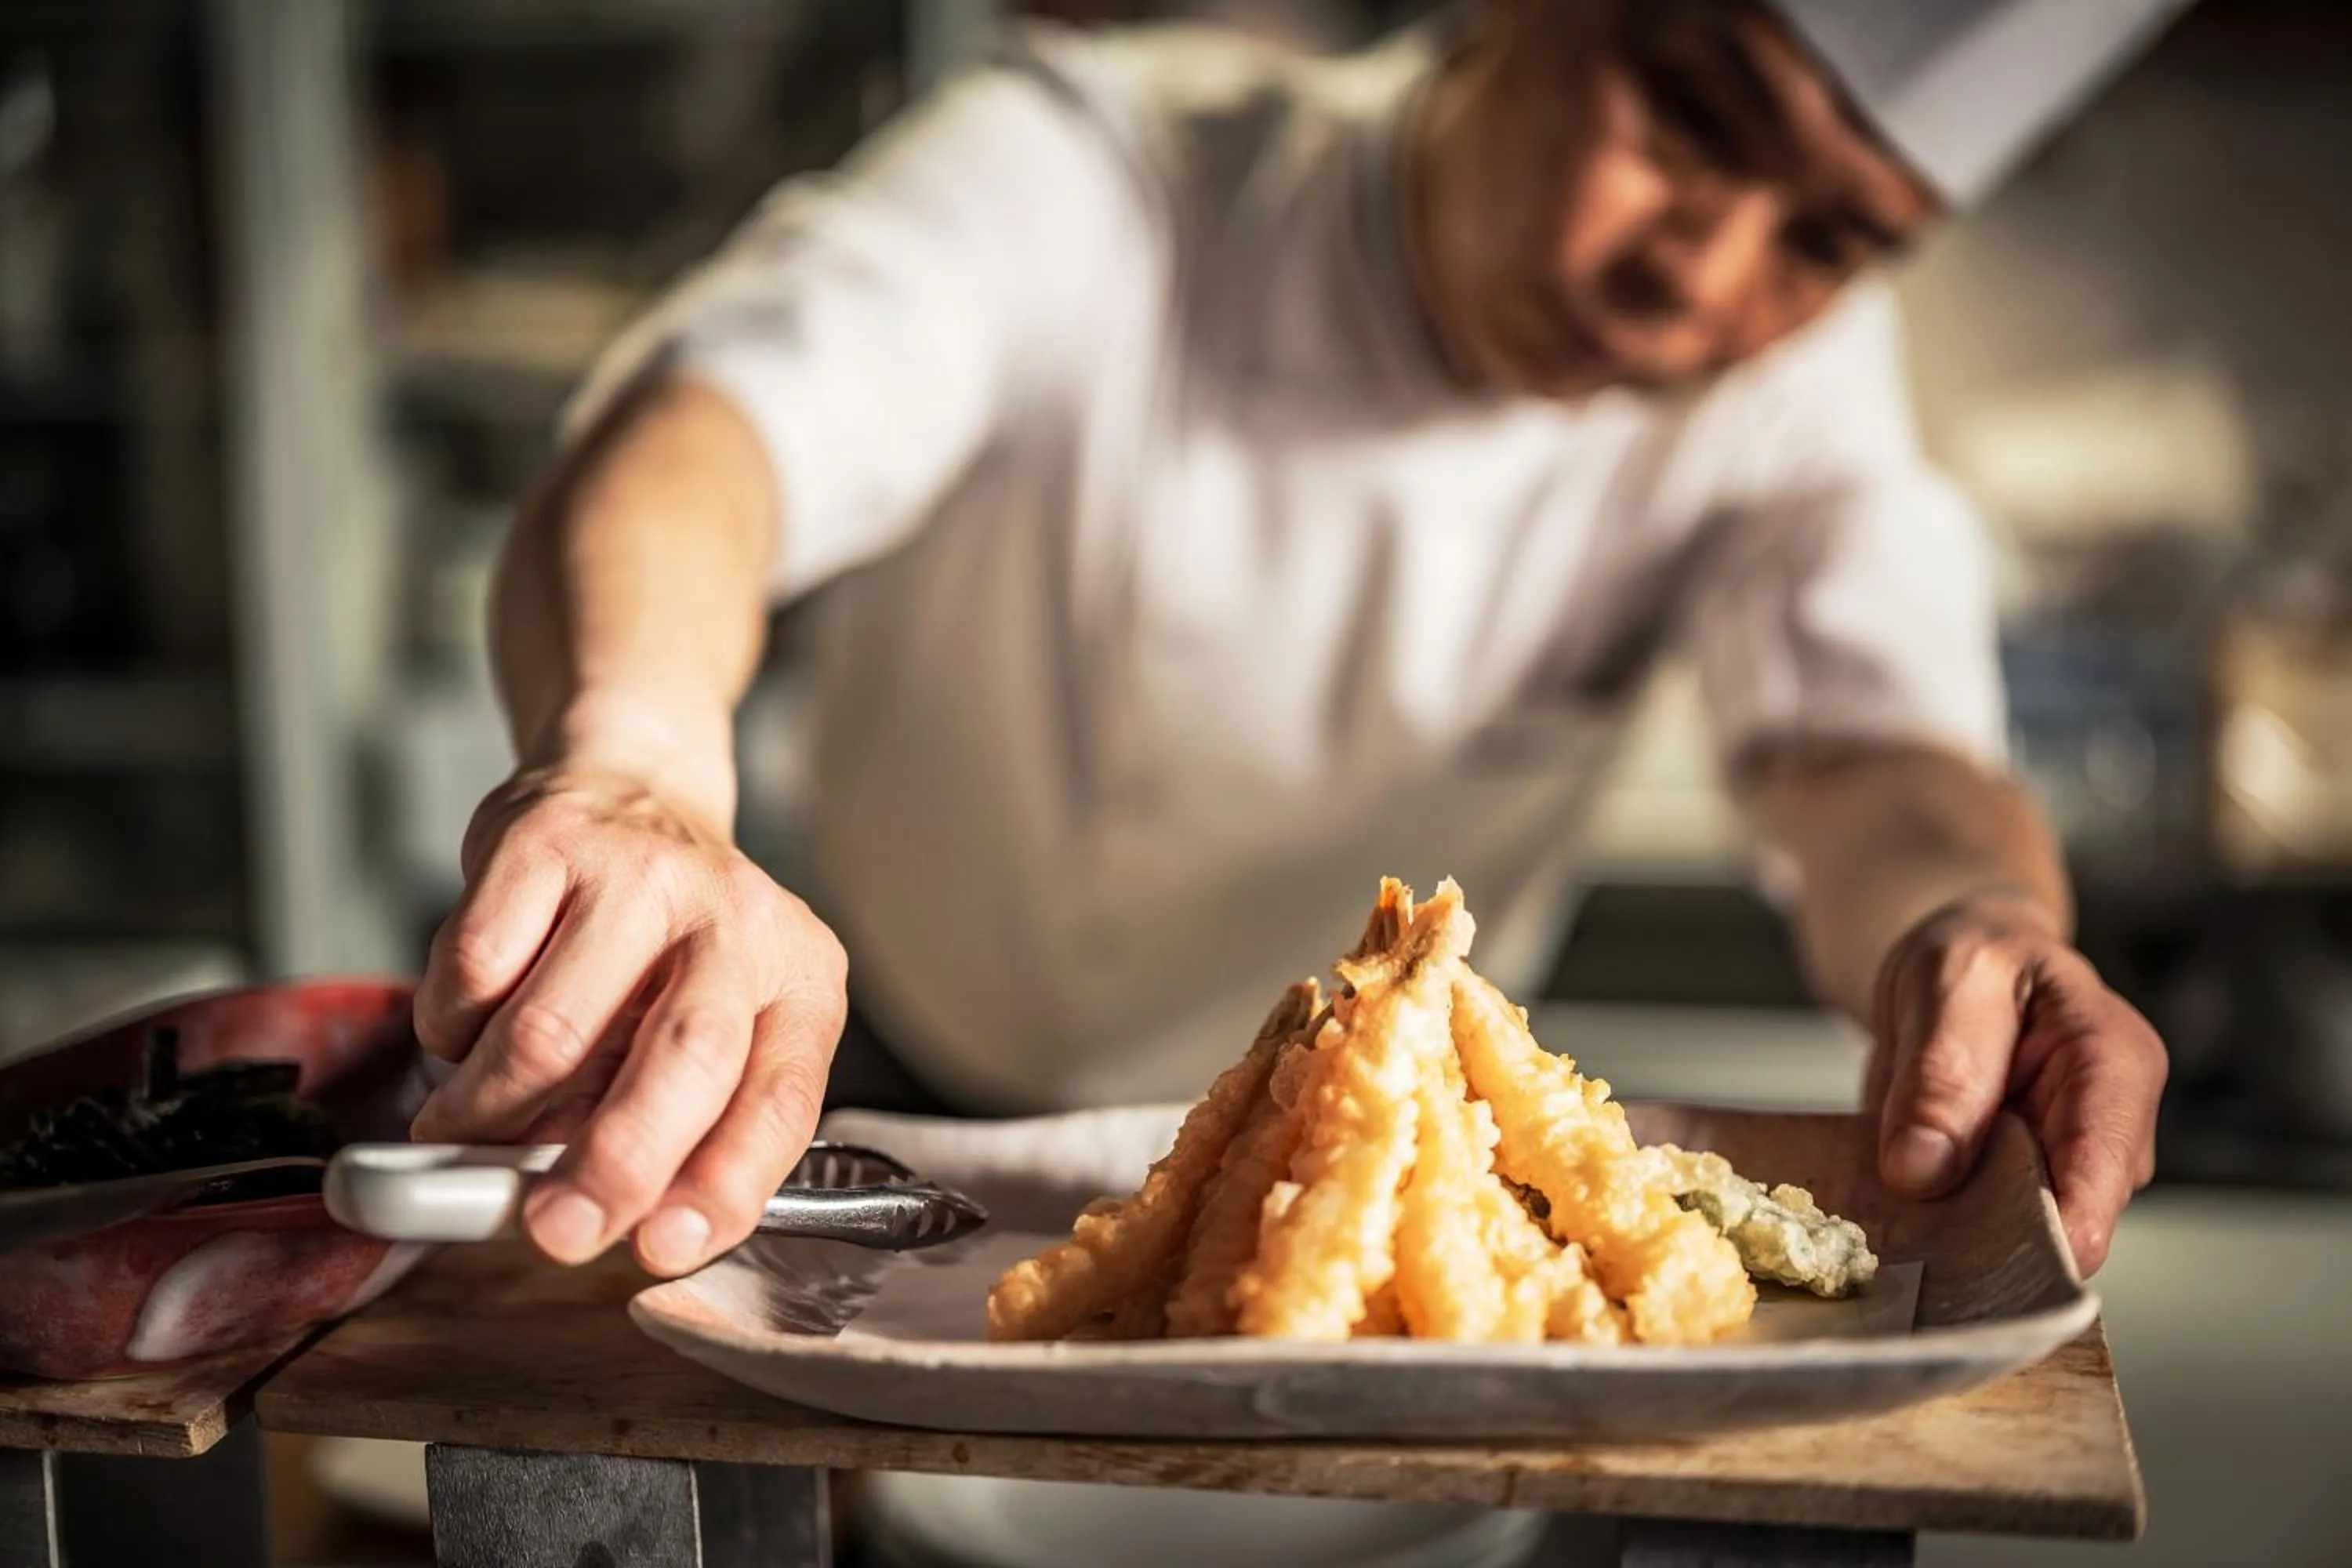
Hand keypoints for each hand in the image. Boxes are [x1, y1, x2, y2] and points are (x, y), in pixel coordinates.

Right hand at [409, 750, 846, 1276]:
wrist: (630, 792)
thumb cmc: (664, 950)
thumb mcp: (705, 1035)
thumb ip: (676, 1130)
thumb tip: (606, 1226)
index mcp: (801, 983)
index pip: (778, 1102)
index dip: (722, 1185)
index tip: (660, 1249)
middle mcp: (738, 922)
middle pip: (684, 1062)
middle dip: (611, 1167)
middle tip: (552, 1231)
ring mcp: (643, 874)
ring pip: (549, 1032)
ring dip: (489, 1111)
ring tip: (464, 1130)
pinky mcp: (547, 844)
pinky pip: (472, 973)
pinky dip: (449, 1030)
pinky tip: (467, 1028)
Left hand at [1865, 892, 2165, 1274]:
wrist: (1965, 965)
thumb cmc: (1973, 958)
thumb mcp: (1946, 984)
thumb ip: (1939, 1073)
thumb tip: (1921, 1172)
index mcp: (2114, 1060)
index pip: (2104, 1162)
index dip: (2061, 1224)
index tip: (2003, 1264)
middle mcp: (2111, 1128)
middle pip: (2072, 1215)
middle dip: (2000, 1237)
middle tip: (1920, 1243)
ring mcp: (2074, 1165)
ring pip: (2028, 1233)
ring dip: (1965, 1236)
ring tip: (1902, 1217)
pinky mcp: (2031, 1188)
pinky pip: (1992, 1227)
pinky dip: (1947, 1227)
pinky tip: (1905, 1216)